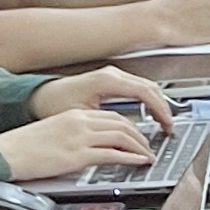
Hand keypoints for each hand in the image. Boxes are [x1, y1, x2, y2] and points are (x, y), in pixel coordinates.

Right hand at [0, 106, 155, 181]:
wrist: (5, 153)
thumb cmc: (23, 147)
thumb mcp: (53, 132)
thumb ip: (74, 134)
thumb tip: (91, 144)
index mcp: (74, 115)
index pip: (112, 116)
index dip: (131, 126)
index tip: (139, 134)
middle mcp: (79, 123)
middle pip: (122, 124)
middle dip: (141, 135)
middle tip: (149, 145)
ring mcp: (79, 138)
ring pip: (122, 136)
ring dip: (140, 146)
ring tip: (148, 155)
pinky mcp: (77, 156)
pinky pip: (112, 154)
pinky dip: (131, 157)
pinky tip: (139, 161)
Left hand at [33, 68, 175, 129]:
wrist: (40, 95)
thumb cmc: (55, 104)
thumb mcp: (84, 118)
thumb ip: (110, 125)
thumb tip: (131, 136)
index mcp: (108, 80)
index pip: (146, 92)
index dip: (160, 110)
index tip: (167, 125)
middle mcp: (113, 74)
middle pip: (151, 87)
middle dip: (164, 108)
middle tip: (169, 128)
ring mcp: (113, 75)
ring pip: (147, 86)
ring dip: (158, 104)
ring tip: (163, 124)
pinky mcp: (111, 79)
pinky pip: (139, 87)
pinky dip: (149, 100)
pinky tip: (150, 114)